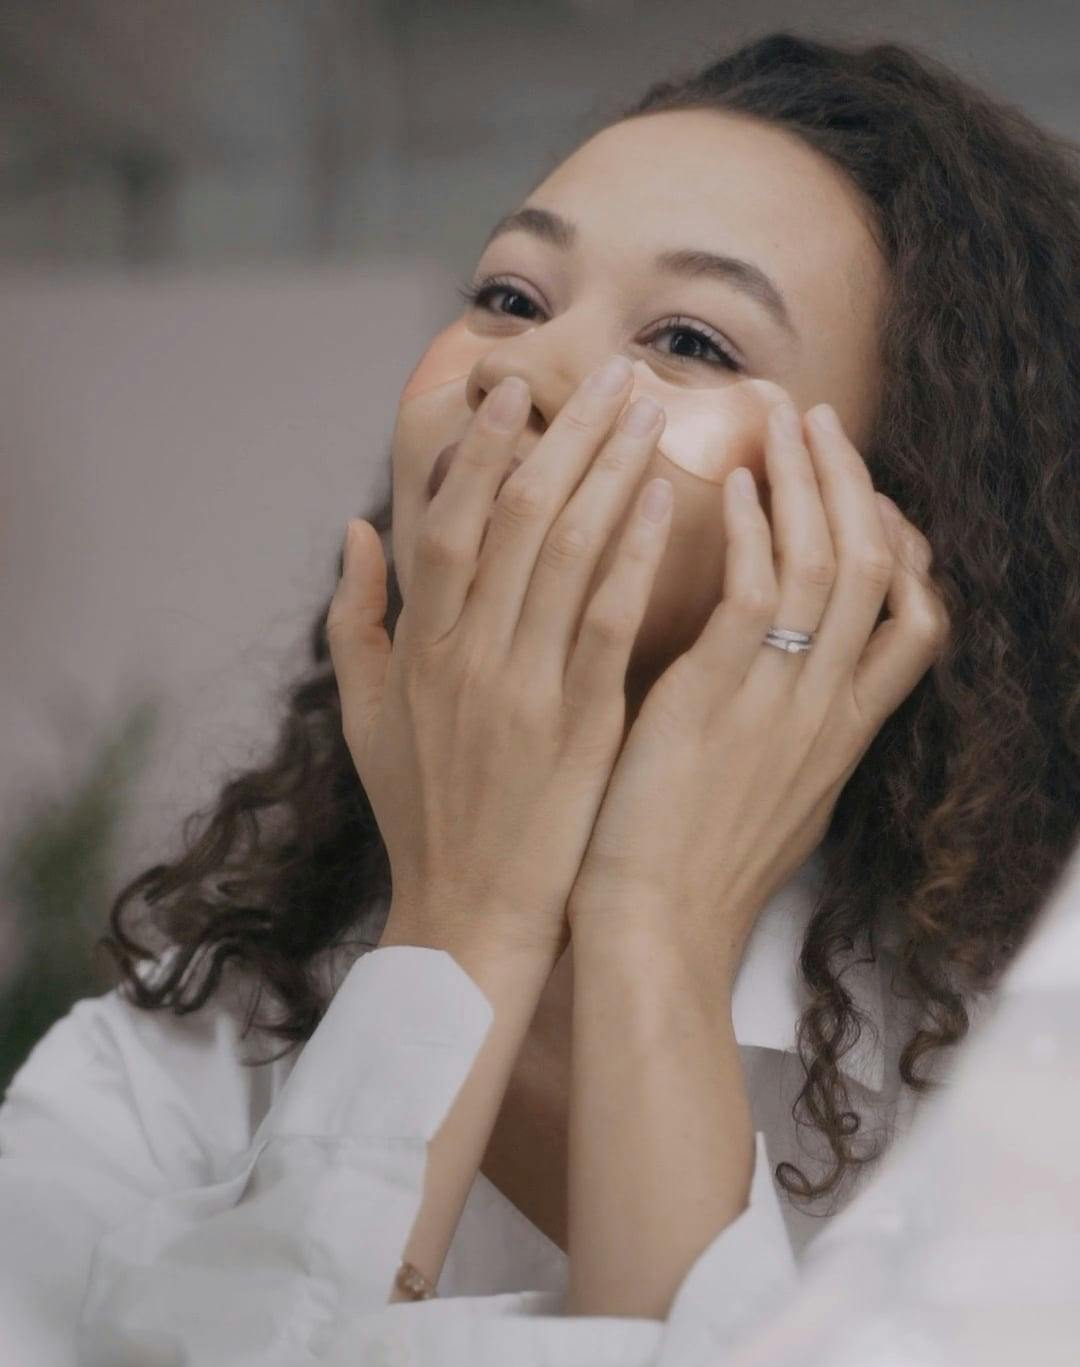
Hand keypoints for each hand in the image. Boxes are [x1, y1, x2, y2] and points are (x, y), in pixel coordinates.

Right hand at [327, 356, 672, 965]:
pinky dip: (635, 556)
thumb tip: (354, 528)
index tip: (514, 390)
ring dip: (612, 471)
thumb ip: (356, 620)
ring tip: (652, 412)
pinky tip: (665, 503)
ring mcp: (522, 686)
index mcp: (418, 646)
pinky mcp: (578, 726)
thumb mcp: (366, 717)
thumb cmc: (421, 818)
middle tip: (614, 374)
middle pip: (517, 516)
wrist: (467, 914)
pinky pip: (607, 622)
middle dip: (567, 434)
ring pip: (568, 552)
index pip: (446, 520)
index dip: (478, 448)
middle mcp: (465, 653)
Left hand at [566, 398, 949, 979]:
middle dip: (854, 487)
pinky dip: (755, 532)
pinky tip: (735, 487)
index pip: (916, 625)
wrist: (656, 936)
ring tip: (781, 424)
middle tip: (820, 425)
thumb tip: (780, 701)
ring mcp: (780, 704)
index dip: (902, 553)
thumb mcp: (771, 809)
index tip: (865, 503)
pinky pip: (758, 593)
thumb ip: (788, 744)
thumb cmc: (692, 882)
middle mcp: (827, 713)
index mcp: (842, 739)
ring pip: (829, 564)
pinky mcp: (717, 701)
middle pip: (879, 570)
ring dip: (809, 483)